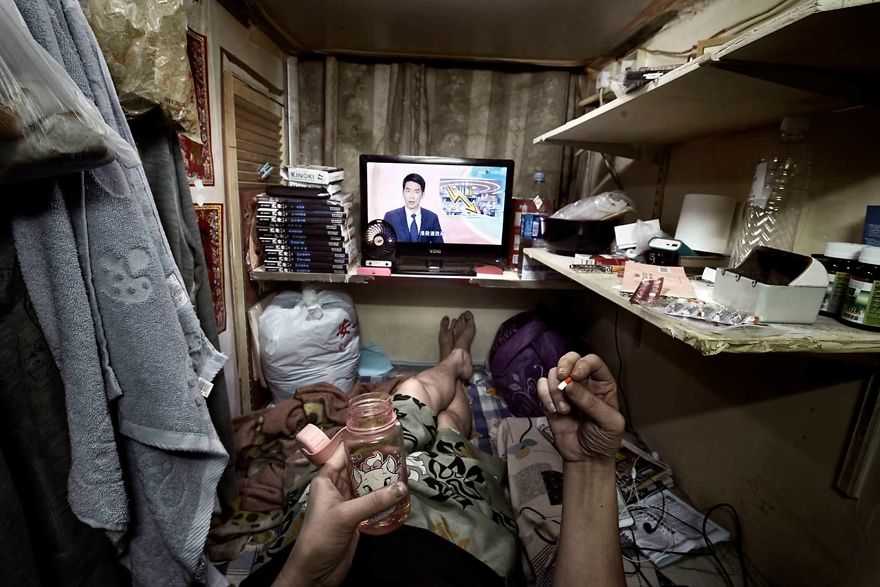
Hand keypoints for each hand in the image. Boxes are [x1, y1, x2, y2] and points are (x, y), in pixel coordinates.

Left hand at [275, 443, 407, 586]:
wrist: (315, 572)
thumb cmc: (320, 537)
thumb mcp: (346, 515)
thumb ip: (374, 500)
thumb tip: (402, 486)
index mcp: (326, 478)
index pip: (343, 452)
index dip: (360, 441)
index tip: (382, 433)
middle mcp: (337, 486)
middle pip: (360, 467)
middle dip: (378, 461)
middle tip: (401, 453)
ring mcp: (348, 502)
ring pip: (369, 484)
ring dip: (384, 480)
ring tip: (405, 470)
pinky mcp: (357, 517)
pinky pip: (374, 501)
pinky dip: (386, 498)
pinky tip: (401, 493)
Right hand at [537, 352, 624, 462]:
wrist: (586, 459)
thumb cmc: (603, 440)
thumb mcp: (609, 422)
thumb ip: (591, 403)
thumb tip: (570, 385)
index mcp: (602, 384)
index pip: (593, 362)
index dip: (583, 364)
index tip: (576, 376)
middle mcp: (583, 383)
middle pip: (571, 359)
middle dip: (564, 364)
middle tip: (563, 378)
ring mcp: (566, 391)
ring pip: (554, 373)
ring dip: (556, 390)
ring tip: (564, 410)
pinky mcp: (550, 400)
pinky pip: (542, 386)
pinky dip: (544, 396)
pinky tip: (554, 411)